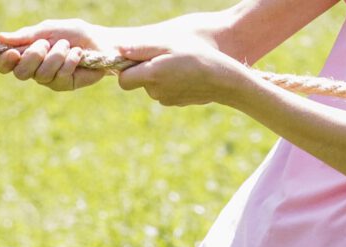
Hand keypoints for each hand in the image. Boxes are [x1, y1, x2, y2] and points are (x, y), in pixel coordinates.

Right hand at [0, 19, 115, 90]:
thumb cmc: (71, 33)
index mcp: (25, 54)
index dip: (4, 61)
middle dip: (33, 56)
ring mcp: (50, 79)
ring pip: (42, 74)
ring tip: (67, 45)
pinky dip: (69, 62)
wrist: (98, 41)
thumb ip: (26, 35)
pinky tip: (78, 54)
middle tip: (46, 43)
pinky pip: (61, 76)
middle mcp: (34, 69)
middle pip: (21, 72)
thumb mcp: (47, 30)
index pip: (5, 65)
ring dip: (55, 56)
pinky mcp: (66, 84)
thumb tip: (1, 37)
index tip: (12, 52)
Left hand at [115, 44, 246, 107]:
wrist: (226, 80)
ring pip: (153, 87)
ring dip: (159, 77)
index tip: (137, 60)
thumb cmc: (198, 56)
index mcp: (151, 76)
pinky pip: (166, 93)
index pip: (123, 80)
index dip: (127, 69)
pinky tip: (186, 76)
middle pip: (139, 82)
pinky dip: (171, 84)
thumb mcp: (169, 44)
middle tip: (164, 57)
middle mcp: (157, 92)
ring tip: (178, 65)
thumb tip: (119, 50)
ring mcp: (168, 100)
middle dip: (145, 71)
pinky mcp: (178, 103)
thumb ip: (141, 48)